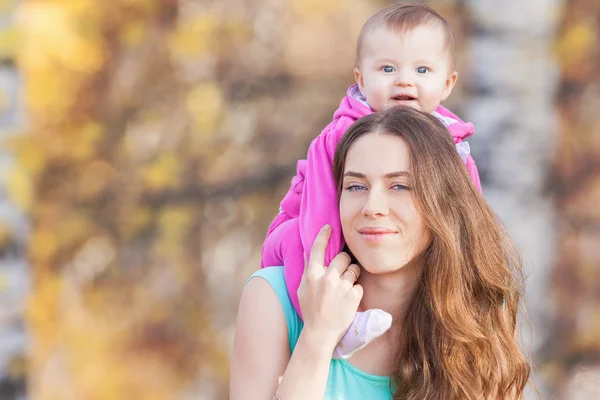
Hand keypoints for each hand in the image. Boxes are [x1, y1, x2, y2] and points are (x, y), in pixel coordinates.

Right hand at [297, 225, 362, 350]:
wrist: (320, 333)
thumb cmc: (310, 310)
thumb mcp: (302, 289)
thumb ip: (307, 270)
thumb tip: (308, 252)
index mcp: (312, 274)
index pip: (318, 249)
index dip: (324, 235)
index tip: (329, 227)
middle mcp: (327, 278)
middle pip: (343, 257)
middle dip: (345, 262)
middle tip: (342, 272)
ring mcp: (342, 286)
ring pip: (354, 269)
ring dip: (352, 275)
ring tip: (345, 288)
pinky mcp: (354, 296)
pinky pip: (358, 285)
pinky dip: (355, 291)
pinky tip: (348, 300)